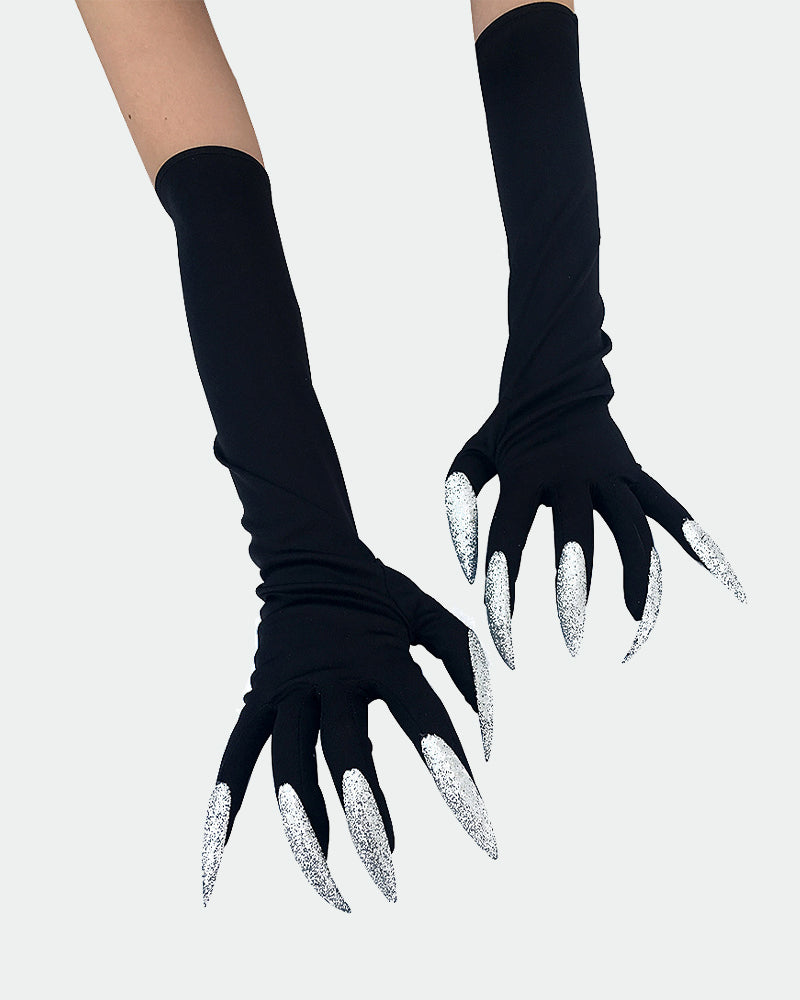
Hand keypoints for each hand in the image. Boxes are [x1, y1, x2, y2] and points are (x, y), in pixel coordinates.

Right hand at [201, 557, 494, 911]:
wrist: (309, 557)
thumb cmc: (380, 593)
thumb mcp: (431, 615)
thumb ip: (466, 664)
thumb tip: (486, 738)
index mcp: (381, 655)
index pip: (423, 721)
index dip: (453, 776)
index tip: (483, 836)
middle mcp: (331, 676)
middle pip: (346, 755)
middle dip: (369, 818)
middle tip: (393, 881)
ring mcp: (288, 690)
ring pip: (288, 768)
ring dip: (307, 830)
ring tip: (333, 889)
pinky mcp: (258, 699)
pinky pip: (235, 757)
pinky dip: (224, 811)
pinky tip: (217, 871)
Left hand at [445, 394, 744, 667]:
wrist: (555, 375)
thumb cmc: (507, 427)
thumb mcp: (472, 456)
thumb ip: (458, 502)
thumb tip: (469, 570)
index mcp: (525, 472)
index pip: (510, 538)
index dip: (503, 588)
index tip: (502, 635)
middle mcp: (570, 473)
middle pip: (576, 536)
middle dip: (574, 588)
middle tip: (570, 638)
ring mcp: (609, 473)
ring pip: (630, 528)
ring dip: (635, 575)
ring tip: (636, 622)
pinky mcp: (634, 473)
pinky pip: (669, 509)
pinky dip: (696, 542)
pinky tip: (722, 579)